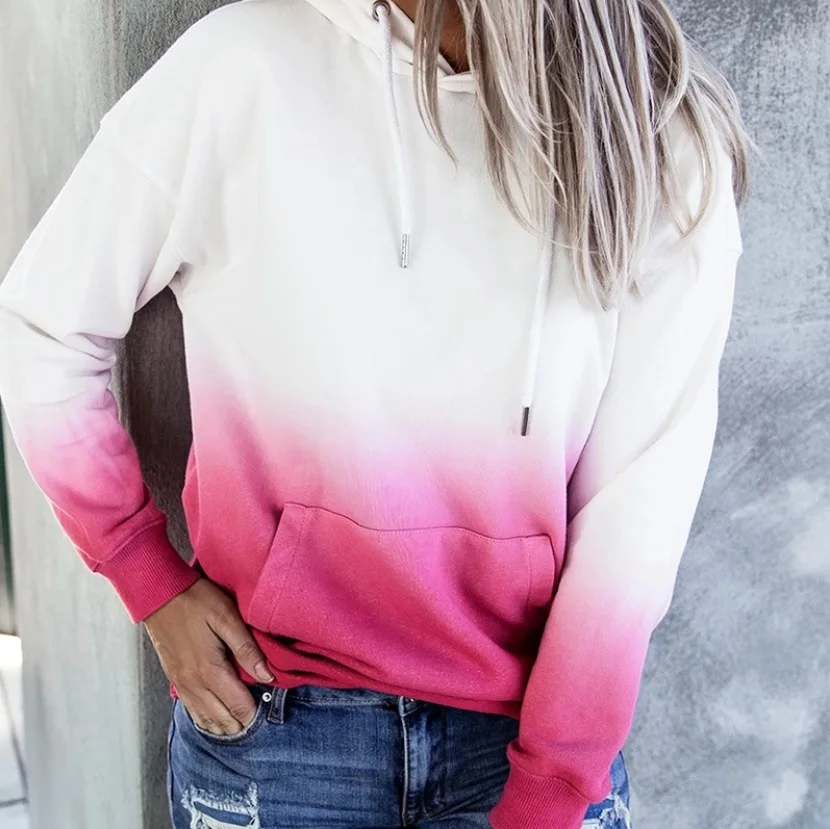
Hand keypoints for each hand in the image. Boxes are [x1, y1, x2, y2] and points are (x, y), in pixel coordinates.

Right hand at [144, 578, 273, 735]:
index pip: (239, 706)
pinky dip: (207, 719)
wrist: (159, 594)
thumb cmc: (196, 601)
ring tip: (242, 723)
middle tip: (260, 717)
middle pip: (223, 720)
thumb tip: (267, 677)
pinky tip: (216, 719)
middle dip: (243, 722)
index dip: (256, 713)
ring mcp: (181, 684)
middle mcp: (194, 684)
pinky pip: (192, 711)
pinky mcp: (174, 680)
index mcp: (210, 670)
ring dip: (225, 725)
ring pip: (206, 720)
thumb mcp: (227, 618)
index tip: (270, 711)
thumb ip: (247, 649)